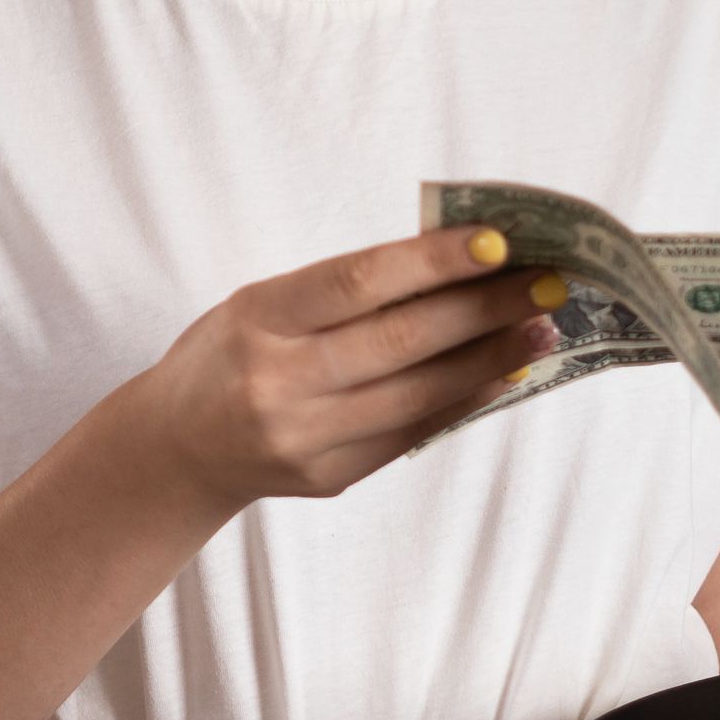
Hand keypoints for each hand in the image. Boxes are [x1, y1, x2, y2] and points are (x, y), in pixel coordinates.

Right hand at [112, 225, 561, 509]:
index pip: (358, 282)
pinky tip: (503, 374)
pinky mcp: (329, 477)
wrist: (173, 449)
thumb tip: (452, 265)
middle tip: (546, 283)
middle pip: (400, 340)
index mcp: (257, 318)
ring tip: (542, 328)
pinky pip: (412, 434)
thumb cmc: (226, 355)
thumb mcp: (260, 303)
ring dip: (490, 359)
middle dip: (484, 308)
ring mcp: (304, 436)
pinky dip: (463, 400)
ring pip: (418, 394)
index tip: (496, 242)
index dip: (431, 261)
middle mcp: (278, 381)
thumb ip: (341, 292)